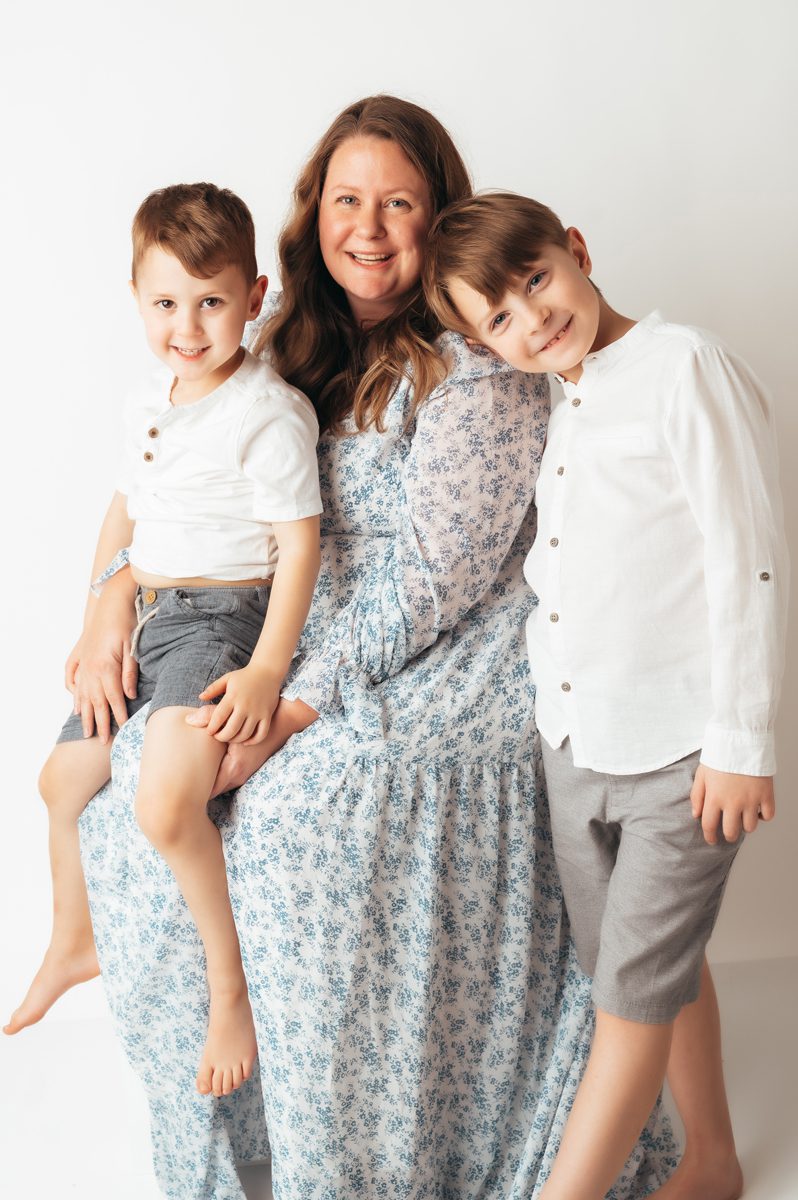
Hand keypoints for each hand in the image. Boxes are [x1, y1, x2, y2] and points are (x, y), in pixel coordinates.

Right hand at [69, 581, 137, 742]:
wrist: (109, 605)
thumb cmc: (125, 625)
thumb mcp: (133, 649)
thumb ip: (130, 674)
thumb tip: (130, 696)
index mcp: (106, 668)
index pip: (114, 699)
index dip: (119, 717)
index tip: (123, 731)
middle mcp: (91, 670)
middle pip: (96, 703)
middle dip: (101, 724)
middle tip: (104, 743)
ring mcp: (82, 666)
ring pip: (83, 697)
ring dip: (86, 716)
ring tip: (88, 733)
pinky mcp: (78, 660)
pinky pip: (73, 684)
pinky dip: (75, 698)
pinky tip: (77, 709)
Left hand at [187, 697, 318, 795]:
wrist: (282, 722)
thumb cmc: (256, 720)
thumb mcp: (231, 718)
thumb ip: (209, 717)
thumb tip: (188, 720)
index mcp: (233, 767)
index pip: (209, 789)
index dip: (194, 790)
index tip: (180, 788)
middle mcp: (240, 774)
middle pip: (214, 790)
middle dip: (199, 789)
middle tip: (180, 787)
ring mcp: (245, 774)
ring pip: (221, 785)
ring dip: (209, 783)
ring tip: (190, 782)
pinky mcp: (248, 770)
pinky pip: (229, 779)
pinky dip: (219, 778)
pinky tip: (208, 772)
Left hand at [196, 664, 282, 743]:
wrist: (268, 671)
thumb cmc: (244, 676)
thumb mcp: (227, 679)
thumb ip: (213, 688)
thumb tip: (200, 697)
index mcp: (232, 697)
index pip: (218, 718)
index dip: (211, 728)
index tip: (209, 731)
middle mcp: (245, 705)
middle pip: (231, 730)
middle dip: (221, 737)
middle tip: (218, 737)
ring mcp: (257, 711)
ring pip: (245, 734)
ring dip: (235, 740)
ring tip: (230, 738)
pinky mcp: (267, 715)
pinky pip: (261, 734)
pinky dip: (253, 741)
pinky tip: (246, 741)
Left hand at [690, 764, 775, 844]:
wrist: (741, 740)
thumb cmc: (720, 756)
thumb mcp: (701, 774)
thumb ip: (697, 796)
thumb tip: (695, 815)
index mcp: (714, 798)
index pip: (709, 826)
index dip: (709, 837)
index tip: (712, 840)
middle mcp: (733, 802)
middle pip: (731, 832)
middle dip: (729, 835)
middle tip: (729, 832)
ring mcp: (751, 800)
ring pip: (750, 827)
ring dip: (746, 825)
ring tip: (743, 817)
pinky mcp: (766, 795)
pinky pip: (768, 816)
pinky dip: (763, 816)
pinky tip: (757, 810)